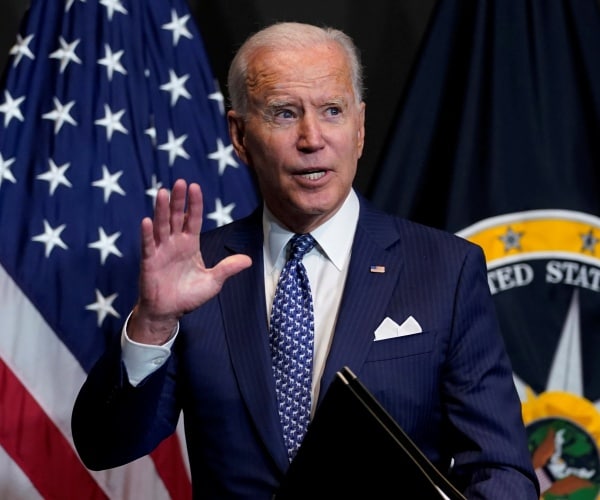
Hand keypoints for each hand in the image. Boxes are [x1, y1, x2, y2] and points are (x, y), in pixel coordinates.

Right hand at [129, 179, 251, 343]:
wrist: (169, 312)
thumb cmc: (189, 296)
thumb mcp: (213, 282)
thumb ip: (227, 269)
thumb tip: (248, 260)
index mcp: (190, 245)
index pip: (193, 220)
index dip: (194, 204)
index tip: (195, 187)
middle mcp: (174, 243)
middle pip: (176, 217)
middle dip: (179, 201)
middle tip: (180, 182)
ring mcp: (161, 251)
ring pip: (161, 226)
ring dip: (162, 210)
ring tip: (163, 193)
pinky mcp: (149, 262)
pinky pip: (148, 245)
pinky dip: (147, 234)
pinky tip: (147, 221)